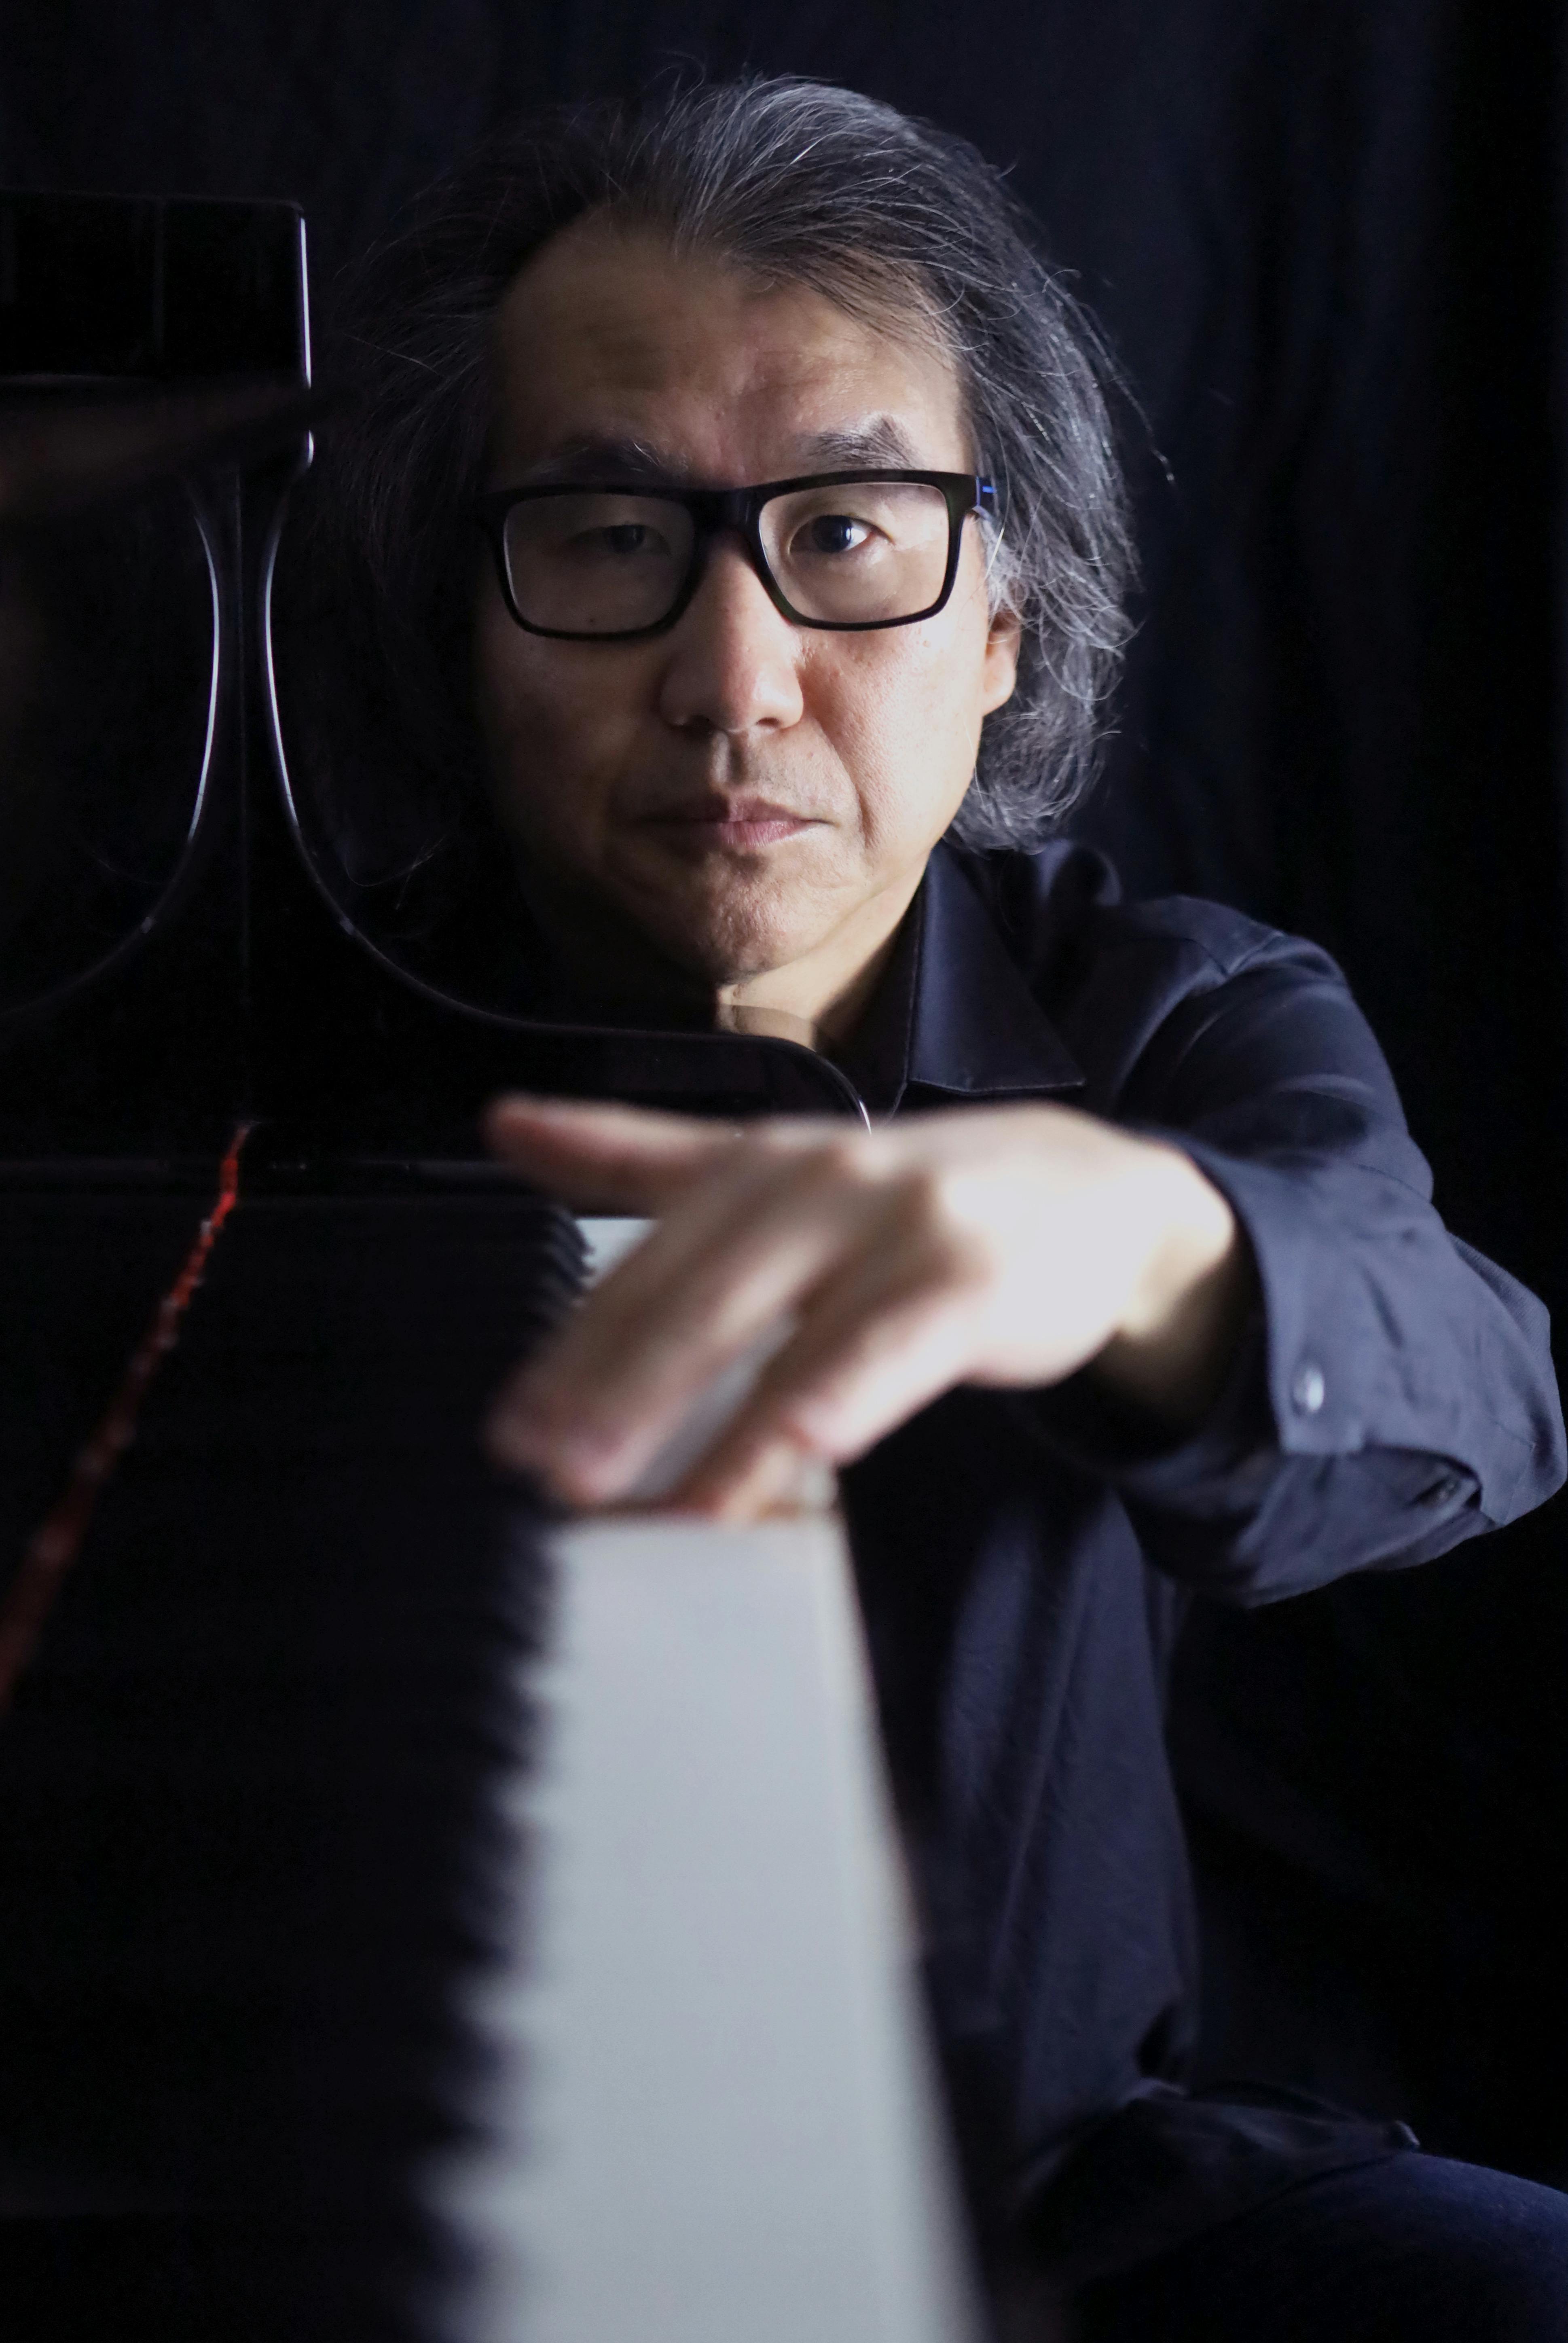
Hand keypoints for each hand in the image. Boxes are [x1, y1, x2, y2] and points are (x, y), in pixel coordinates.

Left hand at [483, 1095, 1249, 1517]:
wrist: (1093, 1189)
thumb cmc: (912, 1199)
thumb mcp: (773, 1164)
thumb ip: (640, 1153)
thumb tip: (503, 1119)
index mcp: (755, 1163)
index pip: (644, 1265)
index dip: (573, 1349)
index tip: (509, 1428)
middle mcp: (815, 1183)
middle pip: (693, 1298)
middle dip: (609, 1390)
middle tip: (540, 1470)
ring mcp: (896, 1229)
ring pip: (783, 1337)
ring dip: (705, 1426)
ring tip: (638, 1505)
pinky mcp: (969, 1284)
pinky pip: (885, 1355)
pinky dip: (832, 1405)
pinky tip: (788, 1458)